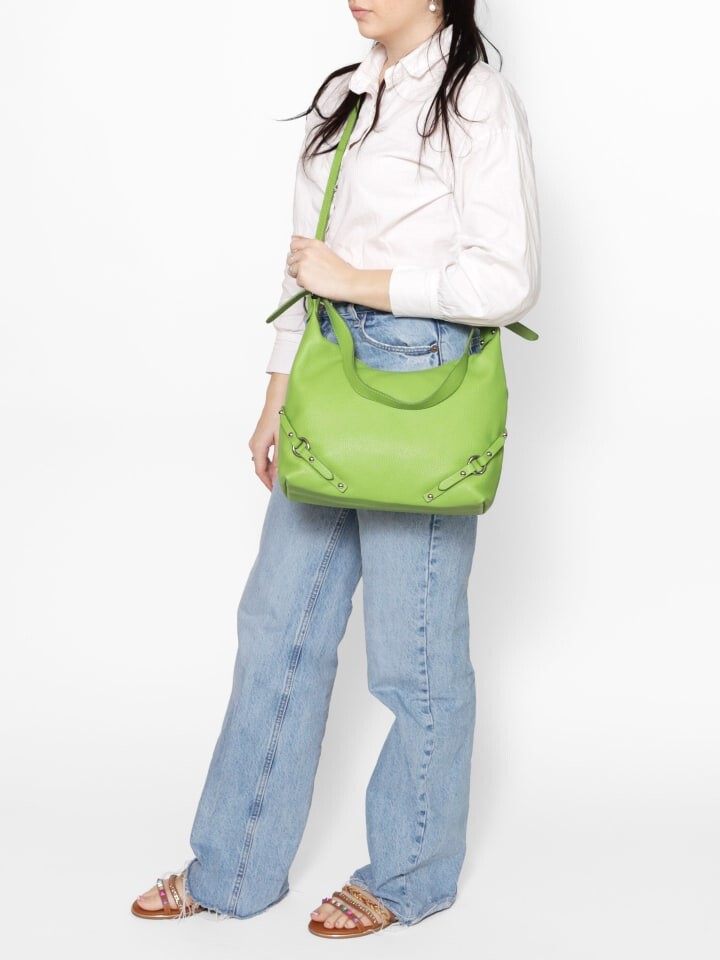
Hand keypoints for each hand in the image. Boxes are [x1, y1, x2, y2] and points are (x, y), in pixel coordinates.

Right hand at [249, 373, 288, 490]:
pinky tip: (280, 465)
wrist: (277, 398)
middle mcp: (254, 445)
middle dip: (269, 479)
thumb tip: (278, 476)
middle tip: (281, 488)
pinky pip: (264, 454)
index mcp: (257, 447)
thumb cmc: (280, 416)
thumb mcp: (282, 440)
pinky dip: (270, 463)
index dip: (267, 483)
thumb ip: (279, 460)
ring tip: (282, 478)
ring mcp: (257, 441)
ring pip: (262, 461)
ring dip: (271, 471)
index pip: (260, 471)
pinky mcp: (262, 437)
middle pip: (260, 467)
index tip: (275, 492)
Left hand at [287, 236, 355, 300]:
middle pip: (290, 259)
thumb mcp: (325, 251)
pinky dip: (304, 284)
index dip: (296, 253)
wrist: (347, 282)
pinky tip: (315, 283)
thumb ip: (308, 245)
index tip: (301, 258)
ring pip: (292, 270)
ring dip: (300, 275)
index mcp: (313, 244)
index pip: (293, 244)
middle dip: (297, 266)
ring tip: (314, 277)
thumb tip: (293, 238)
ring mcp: (303, 264)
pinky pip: (297, 281)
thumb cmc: (340, 270)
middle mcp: (306, 252)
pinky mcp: (302, 276)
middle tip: (311, 271)